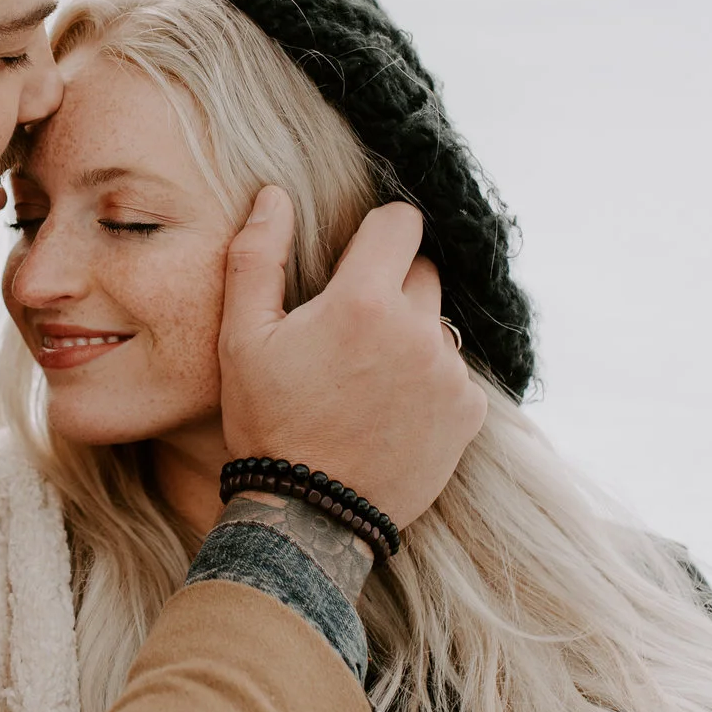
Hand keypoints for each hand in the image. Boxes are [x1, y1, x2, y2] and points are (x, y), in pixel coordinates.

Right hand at [218, 188, 487, 529]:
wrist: (309, 516)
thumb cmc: (268, 421)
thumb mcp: (242, 338)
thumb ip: (257, 257)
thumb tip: (273, 195)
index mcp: (364, 302)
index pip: (402, 222)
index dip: (378, 232)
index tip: (357, 257)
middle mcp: (418, 331)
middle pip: (421, 273)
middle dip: (390, 288)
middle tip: (349, 335)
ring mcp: (449, 374)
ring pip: (437, 326)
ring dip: (410, 338)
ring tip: (366, 382)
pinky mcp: (469, 413)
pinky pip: (456, 373)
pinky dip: (430, 383)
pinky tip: (391, 411)